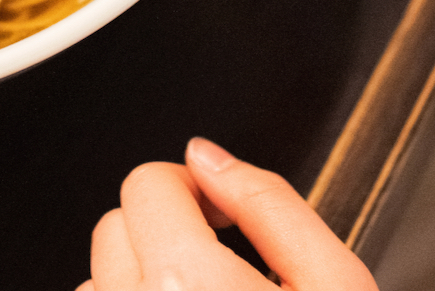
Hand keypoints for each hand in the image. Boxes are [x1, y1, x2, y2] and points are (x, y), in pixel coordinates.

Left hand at [78, 138, 377, 290]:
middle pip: (114, 227)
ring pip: (98, 280)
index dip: (191, 187)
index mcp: (188, 284)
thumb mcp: (336, 283)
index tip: (221, 212)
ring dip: (140, 278)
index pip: (147, 184)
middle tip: (221, 258)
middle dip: (164, 229)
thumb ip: (272, 203)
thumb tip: (210, 155)